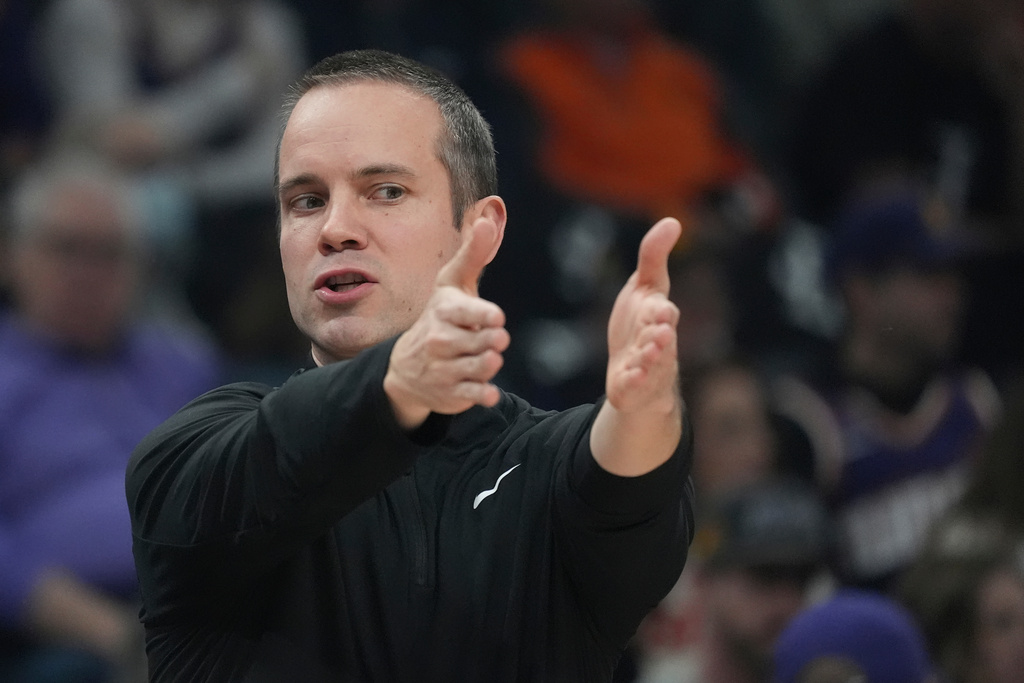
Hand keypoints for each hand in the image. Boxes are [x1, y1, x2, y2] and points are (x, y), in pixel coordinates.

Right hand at [384, 217, 509, 428]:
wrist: (407, 367)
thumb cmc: (441, 315)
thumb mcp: (453, 284)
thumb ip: (472, 254)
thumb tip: (486, 219)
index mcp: (443, 311)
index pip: (463, 313)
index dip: (481, 316)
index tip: (497, 317)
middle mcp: (440, 340)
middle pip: (476, 341)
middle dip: (490, 341)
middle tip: (496, 339)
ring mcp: (444, 368)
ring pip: (478, 367)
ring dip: (489, 364)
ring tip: (490, 357)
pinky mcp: (451, 393)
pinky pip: (472, 395)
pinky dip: (483, 395)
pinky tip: (490, 392)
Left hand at [605, 217, 681, 414]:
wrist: (632, 368)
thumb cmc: (640, 324)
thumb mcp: (644, 288)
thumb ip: (654, 257)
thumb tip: (673, 220)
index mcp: (659, 318)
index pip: (663, 313)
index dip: (661, 313)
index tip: (661, 310)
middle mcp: (657, 344)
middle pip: (660, 340)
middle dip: (660, 337)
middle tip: (659, 332)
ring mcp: (645, 367)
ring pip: (649, 364)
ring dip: (648, 359)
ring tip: (646, 353)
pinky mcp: (630, 386)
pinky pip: (633, 386)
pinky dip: (633, 383)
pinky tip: (629, 377)